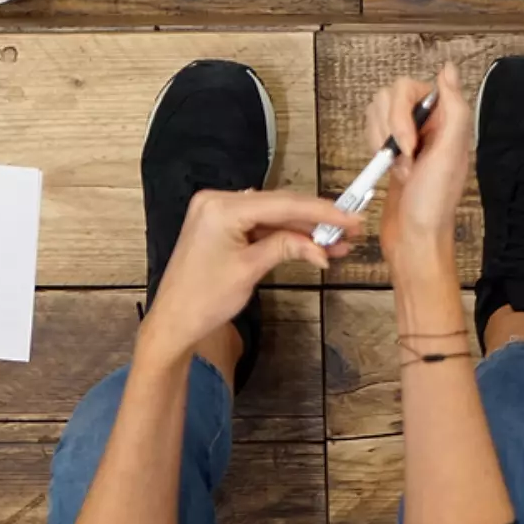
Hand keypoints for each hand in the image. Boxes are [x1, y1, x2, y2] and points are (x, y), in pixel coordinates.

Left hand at [141, 190, 357, 360]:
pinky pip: (259, 225)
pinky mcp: (219, 226)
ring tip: (336, 244)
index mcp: (221, 207)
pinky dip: (283, 236)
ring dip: (303, 230)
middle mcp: (217, 201)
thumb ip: (286, 247)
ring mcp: (217, 212)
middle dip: (315, 221)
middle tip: (350, 230)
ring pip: (272, 216)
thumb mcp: (250, 270)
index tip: (350, 218)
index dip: (321, 211)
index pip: (282, 203)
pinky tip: (309, 245)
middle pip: (278, 206)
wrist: (173, 322)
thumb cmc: (204, 299)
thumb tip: (320, 246)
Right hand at [367, 65, 470, 269]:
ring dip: (382, 142)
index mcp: (447, 119)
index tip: (411, 144)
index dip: (402, 114)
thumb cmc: (433, 204)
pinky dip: (374, 150)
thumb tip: (448, 69)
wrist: (414, 237)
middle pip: (389, 97)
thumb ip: (454, 107)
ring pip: (377, 113)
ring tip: (401, 168)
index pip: (410, 87)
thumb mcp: (451, 153)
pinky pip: (372, 131)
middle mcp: (428, 124)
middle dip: (390, 130)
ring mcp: (408, 136)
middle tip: (406, 158)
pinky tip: (391, 170)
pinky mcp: (392, 150)